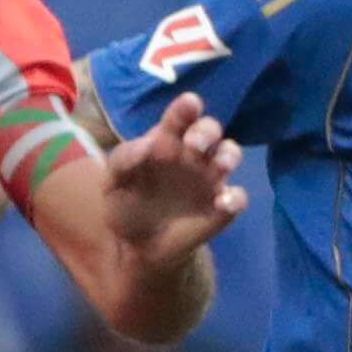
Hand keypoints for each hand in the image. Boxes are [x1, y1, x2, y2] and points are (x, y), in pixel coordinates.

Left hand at [98, 90, 245, 264]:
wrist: (133, 247)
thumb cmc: (125, 204)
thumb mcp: (113, 181)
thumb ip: (124, 159)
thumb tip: (148, 145)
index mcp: (166, 140)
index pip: (180, 118)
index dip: (186, 108)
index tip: (189, 104)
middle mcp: (193, 154)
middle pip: (209, 129)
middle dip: (206, 131)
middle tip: (194, 145)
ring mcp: (210, 179)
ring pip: (230, 154)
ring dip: (229, 155)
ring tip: (220, 166)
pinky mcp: (220, 207)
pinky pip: (237, 198)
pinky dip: (234, 198)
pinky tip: (223, 203)